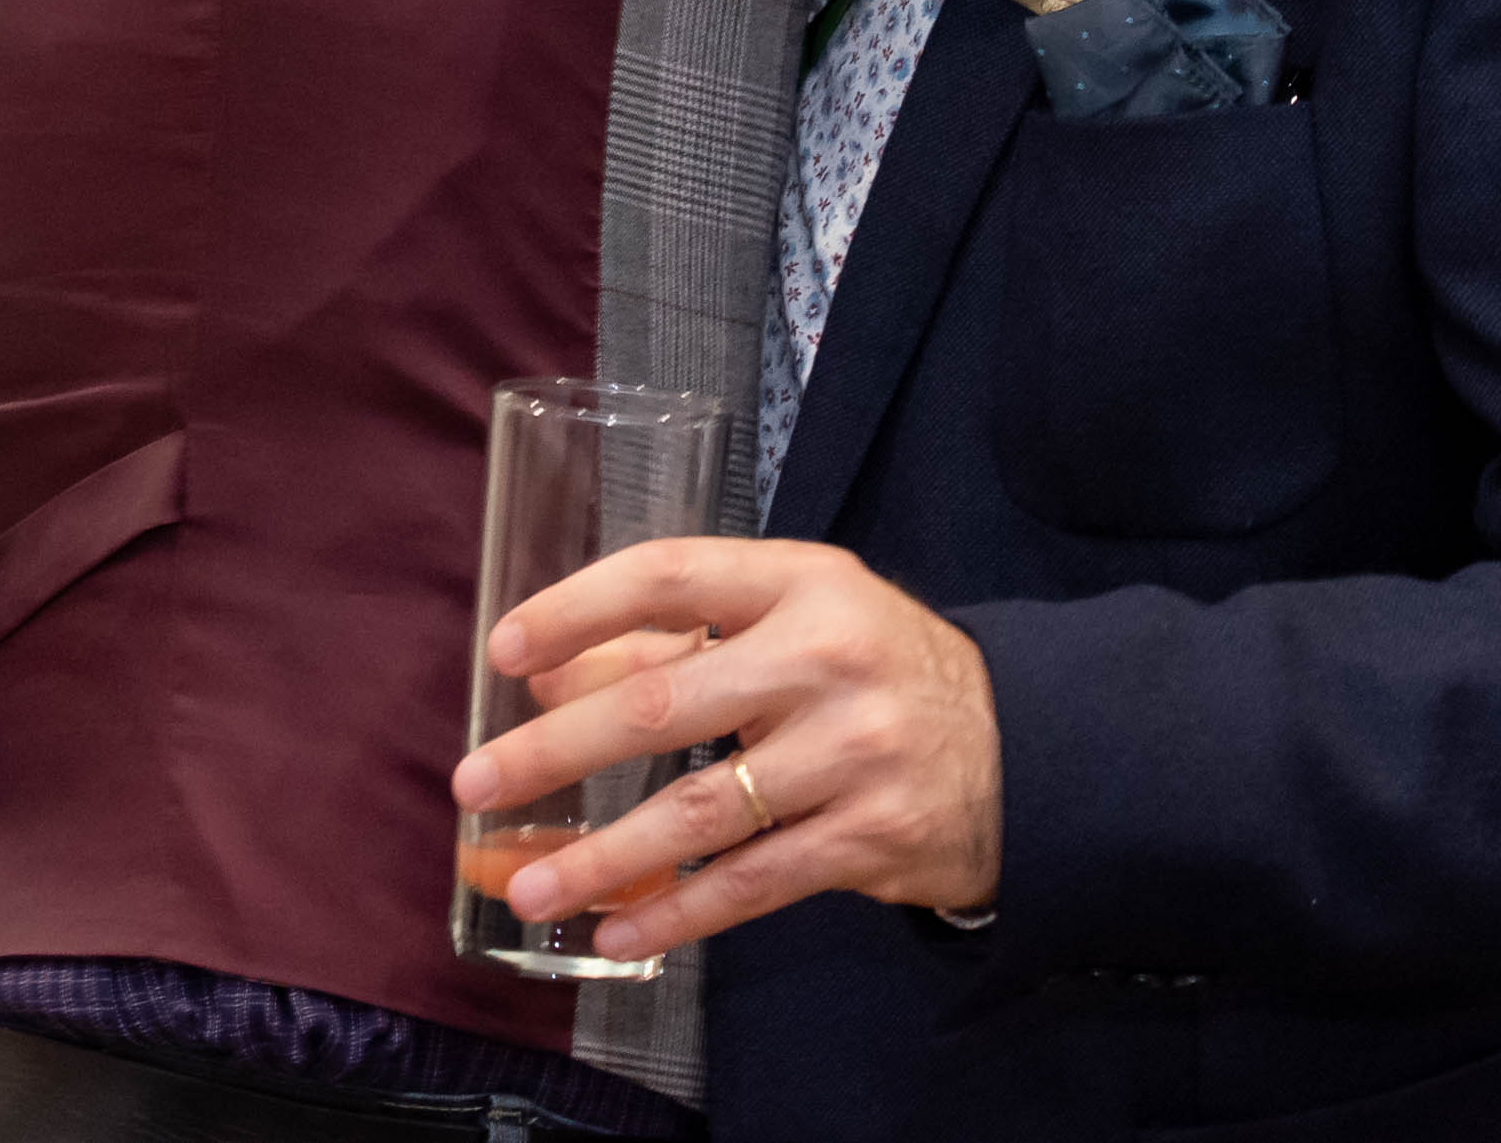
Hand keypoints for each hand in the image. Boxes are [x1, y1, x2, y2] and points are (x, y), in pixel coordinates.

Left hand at [448, 537, 999, 962]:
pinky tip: (616, 925)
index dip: (578, 608)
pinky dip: (676, 911)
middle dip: (555, 749)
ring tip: (526, 884)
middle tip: (475, 782)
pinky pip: (750, 885)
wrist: (1025, 748)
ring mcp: (852, 752)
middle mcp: (827, 658)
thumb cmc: (881, 674)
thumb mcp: (801, 622)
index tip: (504, 651)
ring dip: (599, 852)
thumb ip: (687, 640)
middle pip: (664, 701)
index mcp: (805, 583)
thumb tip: (552, 683)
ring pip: (698, 810)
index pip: (671, 576)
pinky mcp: (869, 836)